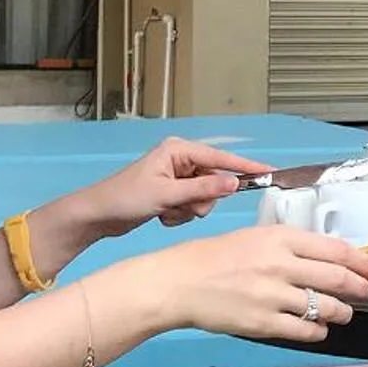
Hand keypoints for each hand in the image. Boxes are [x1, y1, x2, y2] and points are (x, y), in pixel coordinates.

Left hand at [75, 137, 269, 235]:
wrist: (98, 215)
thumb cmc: (127, 199)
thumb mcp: (167, 195)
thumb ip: (202, 190)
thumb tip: (233, 184)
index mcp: (178, 150)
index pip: (220, 158)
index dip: (244, 167)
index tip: (269, 172)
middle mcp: (180, 159)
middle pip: (213, 180)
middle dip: (200, 199)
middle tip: (181, 208)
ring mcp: (177, 176)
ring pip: (204, 196)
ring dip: (189, 209)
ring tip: (167, 212)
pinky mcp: (172, 192)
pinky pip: (192, 204)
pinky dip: (181, 214)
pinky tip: (162, 215)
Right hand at [126, 225, 367, 344]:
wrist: (179, 282)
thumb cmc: (214, 257)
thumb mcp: (255, 238)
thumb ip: (289, 246)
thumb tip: (326, 259)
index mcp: (280, 237)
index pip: (335, 249)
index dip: (361, 261)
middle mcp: (281, 264)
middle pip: (337, 278)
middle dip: (360, 288)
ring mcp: (273, 295)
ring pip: (325, 307)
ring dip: (341, 312)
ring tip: (344, 313)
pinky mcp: (263, 323)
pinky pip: (305, 330)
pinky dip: (318, 331)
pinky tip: (319, 329)